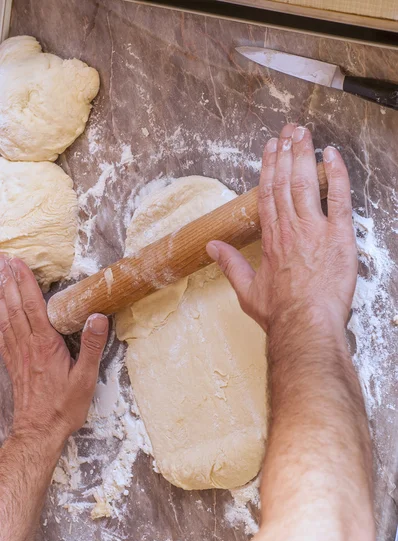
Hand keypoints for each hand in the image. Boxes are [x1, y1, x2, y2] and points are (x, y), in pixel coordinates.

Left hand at [0, 256, 108, 442]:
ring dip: (0, 294)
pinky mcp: (13, 364)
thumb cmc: (63, 407)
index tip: (18, 263)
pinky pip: (1, 335)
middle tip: (3, 260)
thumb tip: (97, 317)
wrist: (39, 431)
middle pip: (14, 307)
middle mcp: (27, 345)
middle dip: (8, 281)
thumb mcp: (85, 378)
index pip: (32, 306)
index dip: (25, 282)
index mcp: (45, 345)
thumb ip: (91, 346)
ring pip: (4, 318)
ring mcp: (17, 354)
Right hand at [207, 124, 356, 331]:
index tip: (270, 148)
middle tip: (289, 130)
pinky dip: (336, 175)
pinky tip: (332, 155)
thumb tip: (212, 247)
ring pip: (306, 183)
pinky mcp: (338, 236)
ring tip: (303, 133)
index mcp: (270, 238)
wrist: (305, 326)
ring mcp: (314, 229)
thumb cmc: (279, 313)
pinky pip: (338, 198)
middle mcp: (290, 227)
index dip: (269, 168)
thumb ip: (229, 265)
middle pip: (286, 181)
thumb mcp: (247, 291)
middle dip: (287, 152)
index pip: (268, 194)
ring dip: (304, 155)